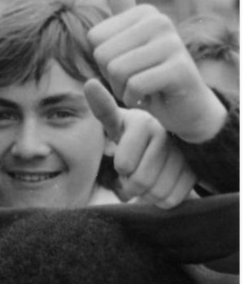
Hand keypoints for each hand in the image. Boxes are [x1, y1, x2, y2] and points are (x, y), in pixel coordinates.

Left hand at [84, 81, 196, 206]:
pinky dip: (162, 199)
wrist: (169, 148)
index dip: (122, 169)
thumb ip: (104, 110)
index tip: (125, 162)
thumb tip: (90, 83)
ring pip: (155, 194)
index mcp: (143, 123)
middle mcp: (165, 135)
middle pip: (139, 183)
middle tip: (136, 172)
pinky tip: (164, 182)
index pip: (123, 165)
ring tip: (150, 176)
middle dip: (132, 185)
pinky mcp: (194, 172)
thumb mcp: (119, 125)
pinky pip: (170, 199)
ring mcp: (182, 154)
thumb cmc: (135, 137)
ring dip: (147, 194)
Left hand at [88, 0, 226, 142]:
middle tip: (135, 80)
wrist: (184, 107)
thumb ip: (124, 12)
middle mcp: (159, 21)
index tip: (127, 66)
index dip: (103, 62)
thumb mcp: (132, 44)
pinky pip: (134, 86)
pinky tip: (150, 97)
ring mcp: (171, 42)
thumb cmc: (151, 77)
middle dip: (112, 78)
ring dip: (123, 91)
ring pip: (116, 71)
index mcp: (143, 13)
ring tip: (142, 89)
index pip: (94, 39)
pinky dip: (135, 99)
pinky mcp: (178, 68)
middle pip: (102, 56)